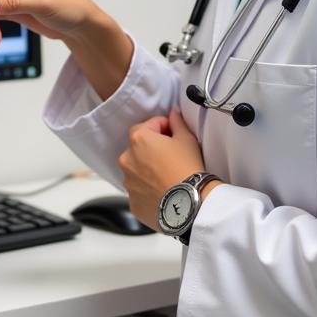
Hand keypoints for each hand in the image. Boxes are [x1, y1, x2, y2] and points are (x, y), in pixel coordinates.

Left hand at [118, 107, 207, 228]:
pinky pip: (139, 191)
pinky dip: (147, 190)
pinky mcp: (132, 202)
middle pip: (138, 148)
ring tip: (167, 177)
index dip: (163, 127)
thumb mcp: (187, 139)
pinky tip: (163, 192)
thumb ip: (177, 122)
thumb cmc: (188, 168)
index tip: (174, 134)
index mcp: (138, 139)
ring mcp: (128, 182)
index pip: (148, 125)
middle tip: (171, 156)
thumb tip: (173, 113)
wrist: (190, 204)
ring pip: (136, 170)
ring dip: (147, 170)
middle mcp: (127, 159)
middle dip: (152, 149)